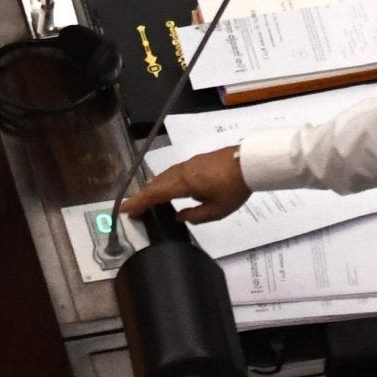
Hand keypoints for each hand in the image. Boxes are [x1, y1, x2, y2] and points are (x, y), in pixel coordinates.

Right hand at [119, 147, 250, 221]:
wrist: (251, 163)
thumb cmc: (234, 189)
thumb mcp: (216, 211)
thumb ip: (195, 216)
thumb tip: (178, 216)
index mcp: (185, 183)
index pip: (156, 193)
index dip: (139, 202)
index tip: (125, 209)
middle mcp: (184, 170)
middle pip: (158, 182)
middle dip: (144, 195)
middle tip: (133, 206)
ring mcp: (191, 163)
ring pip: (166, 174)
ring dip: (154, 186)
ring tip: (146, 197)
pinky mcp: (198, 160)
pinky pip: (175, 171)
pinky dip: (165, 179)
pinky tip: (167, 184)